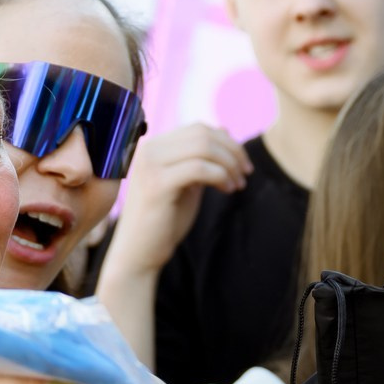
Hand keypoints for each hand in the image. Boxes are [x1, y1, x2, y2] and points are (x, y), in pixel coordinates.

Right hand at [100, 123, 249, 280]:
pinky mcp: (157, 184)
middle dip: (232, 151)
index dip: (227, 142)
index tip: (243, 165)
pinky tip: (227, 190)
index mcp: (154, 148)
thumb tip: (225, 130)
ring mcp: (150, 166)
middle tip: (246, 174)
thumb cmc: (163, 222)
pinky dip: (220, 176)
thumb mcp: (186, 183)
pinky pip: (198, 168)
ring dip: (229, 164)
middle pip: (202, 134)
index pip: (198, 129)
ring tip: (237, 184)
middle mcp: (148, 151)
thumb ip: (200, 158)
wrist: (138, 254)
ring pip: (203, 147)